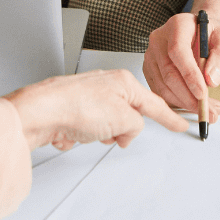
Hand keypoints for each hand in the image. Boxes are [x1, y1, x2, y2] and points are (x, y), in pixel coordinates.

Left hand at [5, 70, 188, 149]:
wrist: (38, 112)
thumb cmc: (75, 106)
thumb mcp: (122, 119)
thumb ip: (135, 126)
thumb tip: (127, 132)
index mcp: (122, 82)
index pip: (154, 103)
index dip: (169, 117)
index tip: (181, 124)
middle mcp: (105, 86)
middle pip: (127, 117)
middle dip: (119, 131)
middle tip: (109, 133)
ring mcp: (87, 97)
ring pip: (105, 127)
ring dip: (97, 135)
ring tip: (84, 131)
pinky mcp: (71, 110)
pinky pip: (84, 132)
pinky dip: (77, 136)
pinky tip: (68, 133)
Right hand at [142, 13, 219, 119]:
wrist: (199, 35)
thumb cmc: (212, 37)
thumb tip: (211, 80)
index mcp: (177, 25)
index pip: (178, 51)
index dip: (189, 75)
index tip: (203, 94)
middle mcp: (159, 39)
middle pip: (168, 72)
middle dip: (189, 96)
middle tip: (210, 110)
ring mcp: (151, 55)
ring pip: (163, 86)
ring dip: (185, 104)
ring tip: (208, 111)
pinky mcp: (149, 70)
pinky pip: (160, 92)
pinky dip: (177, 104)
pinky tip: (193, 106)